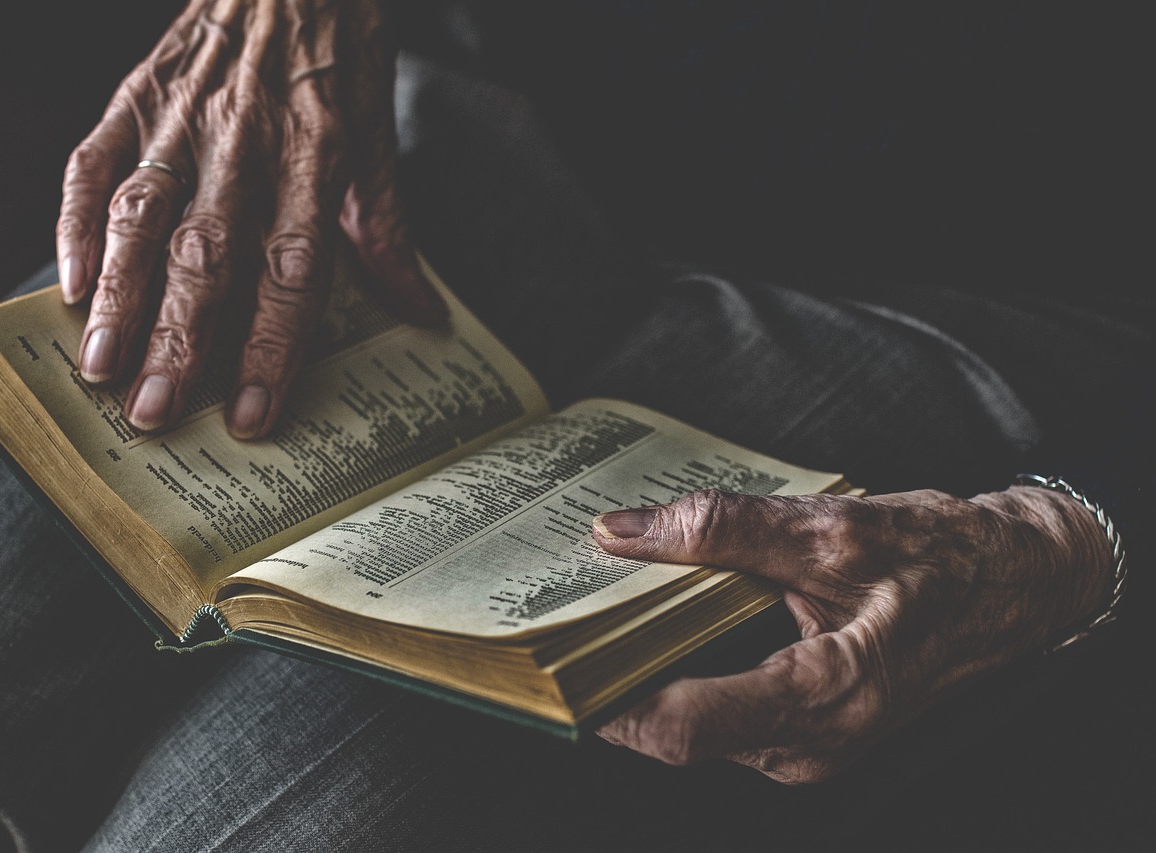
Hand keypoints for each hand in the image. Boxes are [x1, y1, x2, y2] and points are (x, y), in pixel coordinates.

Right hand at [57, 0, 444, 438]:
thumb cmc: (338, 51)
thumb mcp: (377, 134)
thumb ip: (387, 229)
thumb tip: (424, 314)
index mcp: (316, 152)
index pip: (293, 267)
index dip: (274, 344)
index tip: (255, 411)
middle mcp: (244, 137)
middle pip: (208, 252)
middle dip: (179, 339)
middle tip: (155, 412)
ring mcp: (180, 115)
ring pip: (141, 215)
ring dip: (119, 296)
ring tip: (99, 367)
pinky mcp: (135, 93)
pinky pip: (92, 162)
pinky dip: (74, 223)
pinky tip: (69, 285)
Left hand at [590, 485, 1112, 782]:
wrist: (1008, 588)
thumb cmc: (938, 559)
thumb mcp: (830, 527)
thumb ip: (722, 528)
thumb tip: (624, 532)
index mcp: (829, 695)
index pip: (683, 725)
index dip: (607, 697)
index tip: (552, 660)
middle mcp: (811, 743)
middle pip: (675, 731)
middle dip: (612, 679)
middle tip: (560, 619)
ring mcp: (805, 747)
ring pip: (691, 727)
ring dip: (641, 676)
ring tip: (597, 613)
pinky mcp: (799, 733)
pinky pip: (716, 717)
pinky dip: (678, 677)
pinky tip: (654, 628)